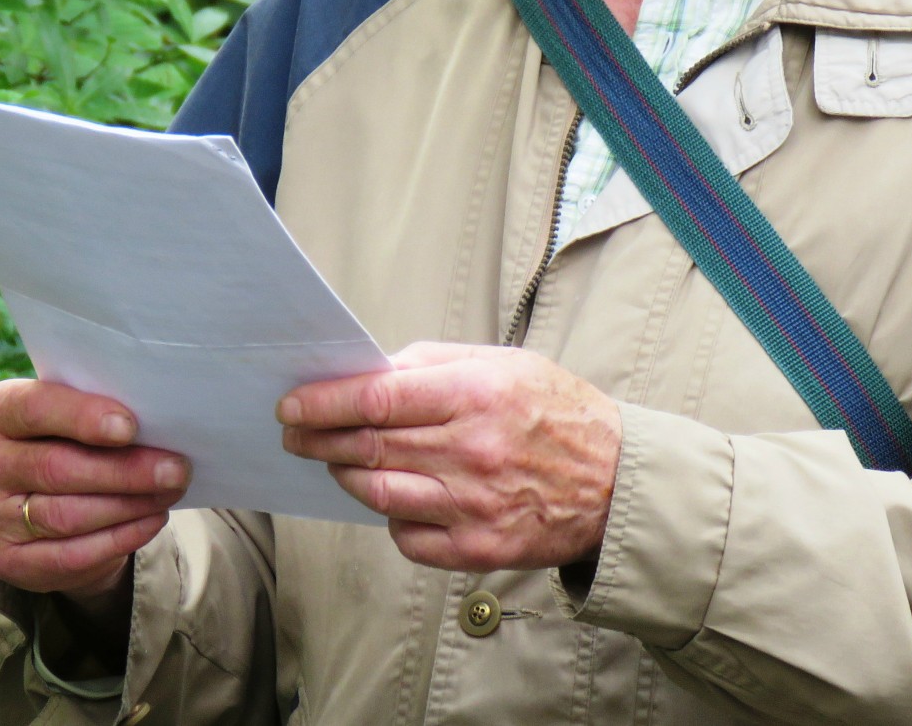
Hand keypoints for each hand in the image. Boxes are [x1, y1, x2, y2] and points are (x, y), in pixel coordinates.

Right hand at [0, 378, 189, 603]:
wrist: (39, 495)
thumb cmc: (67, 437)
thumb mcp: (70, 414)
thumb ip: (97, 412)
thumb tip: (159, 421)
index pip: (35, 408)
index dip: (83, 417)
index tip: (130, 426)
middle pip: (57, 468)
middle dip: (125, 470)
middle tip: (176, 468)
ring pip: (66, 515)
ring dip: (128, 505)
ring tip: (170, 491)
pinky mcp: (6, 560)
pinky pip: (69, 555)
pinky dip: (118, 538)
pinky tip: (151, 520)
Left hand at [277, 343, 620, 571]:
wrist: (618, 483)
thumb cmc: (559, 413)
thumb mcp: (506, 364)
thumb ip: (436, 363)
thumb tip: (373, 372)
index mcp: (477, 394)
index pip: (377, 399)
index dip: (324, 402)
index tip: (293, 404)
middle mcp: (472, 451)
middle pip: (368, 445)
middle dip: (319, 438)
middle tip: (295, 433)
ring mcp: (473, 505)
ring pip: (378, 493)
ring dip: (346, 475)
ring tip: (337, 461)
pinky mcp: (478, 548)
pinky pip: (407, 536)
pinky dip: (389, 517)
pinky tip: (393, 498)